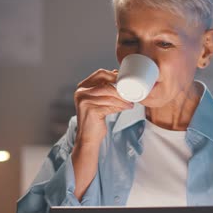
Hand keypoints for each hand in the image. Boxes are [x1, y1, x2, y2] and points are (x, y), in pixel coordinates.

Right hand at [71, 69, 132, 198]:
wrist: (88, 138)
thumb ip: (106, 91)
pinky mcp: (90, 110)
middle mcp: (81, 92)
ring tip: (131, 101)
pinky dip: (120, 106)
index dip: (114, 75)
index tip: (126, 80)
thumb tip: (122, 80)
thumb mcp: (99, 102)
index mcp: (82, 87)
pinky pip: (110, 105)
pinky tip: (127, 107)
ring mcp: (84, 101)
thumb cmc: (96, 119)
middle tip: (130, 90)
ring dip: (123, 98)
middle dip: (120, 86)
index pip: (100, 74)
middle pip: (105, 83)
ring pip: (109, 94)